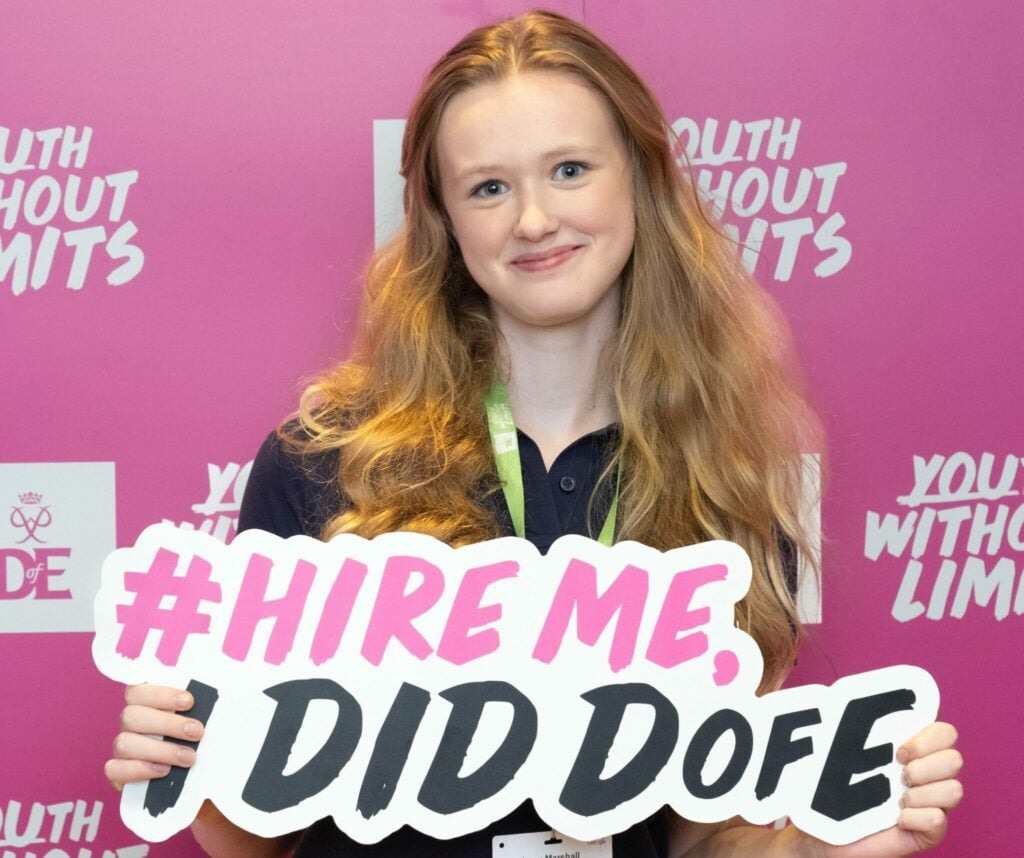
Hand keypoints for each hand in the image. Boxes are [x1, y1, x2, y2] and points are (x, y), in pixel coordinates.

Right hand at [105, 684, 205, 790]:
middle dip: (168, 724)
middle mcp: (130, 722)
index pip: (138, 689)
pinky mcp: (119, 773)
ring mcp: (122, 747)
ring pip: (124, 743)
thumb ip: (201, 705)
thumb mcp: (200, 715)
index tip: (189, 701)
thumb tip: (218, 694)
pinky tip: (164, 770)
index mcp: (144, 702)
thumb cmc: (197, 734)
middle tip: (196, 732)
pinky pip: (115, 770)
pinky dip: (140, 770)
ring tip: (188, 757)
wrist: (192, 776)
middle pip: (131, 716)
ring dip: (160, 750)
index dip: (161, 694)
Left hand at [819, 722, 962, 857]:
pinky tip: (897, 819)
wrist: (822, 833)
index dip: (928, 737)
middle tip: (898, 774)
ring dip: (921, 793)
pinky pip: (939, 821)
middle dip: (925, 766)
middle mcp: (930, 776)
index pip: (945, 731)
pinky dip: (916, 818)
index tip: (899, 747)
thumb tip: (835, 693)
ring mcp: (932, 805)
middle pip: (955, 759)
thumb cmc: (830, 789)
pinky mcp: (928, 833)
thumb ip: (849, 723)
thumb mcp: (839, 750)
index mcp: (915, 750)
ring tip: (897, 799)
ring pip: (955, 790)